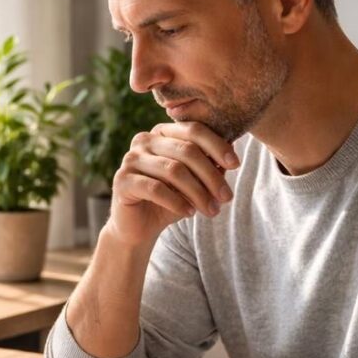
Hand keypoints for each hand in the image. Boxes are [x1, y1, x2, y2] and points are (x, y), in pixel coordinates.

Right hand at [105, 121, 237, 250]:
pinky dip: (176, 202)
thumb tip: (231, 155)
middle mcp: (144, 140)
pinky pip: (155, 188)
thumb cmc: (170, 200)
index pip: (194, 130)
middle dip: (211, 176)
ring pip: (173, 170)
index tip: (236, 164)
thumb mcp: (196, 183)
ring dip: (198, 193)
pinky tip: (188, 213)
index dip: (217, 146)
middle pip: (186, 150)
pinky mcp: (122, 180)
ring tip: (212, 210)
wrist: (139, 227)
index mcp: (162, 132)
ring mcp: (130, 159)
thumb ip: (210, 166)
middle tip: (227, 197)